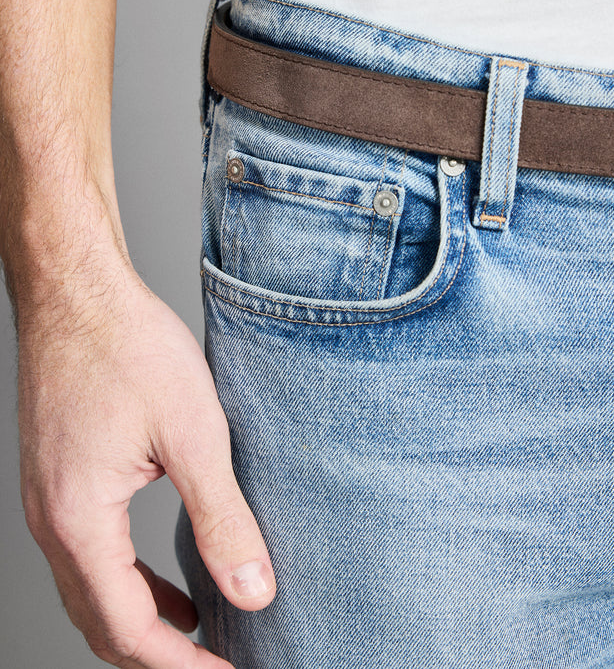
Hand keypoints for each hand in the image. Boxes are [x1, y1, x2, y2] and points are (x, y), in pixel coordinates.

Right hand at [17, 257, 275, 667]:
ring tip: (200, 634)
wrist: (79, 294)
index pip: (128, 628)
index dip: (181, 665)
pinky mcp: (59, 479)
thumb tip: (253, 592)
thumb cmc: (129, 349)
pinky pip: (88, 555)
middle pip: (101, 622)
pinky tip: (165, 578)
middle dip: (160, 655)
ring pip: (91, 593)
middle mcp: (51, 521)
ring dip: (143, 621)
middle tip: (217, 662)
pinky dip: (127, 582)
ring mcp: (48, 501)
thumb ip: (222, 519)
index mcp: (79, 520)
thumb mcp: (193, 435)